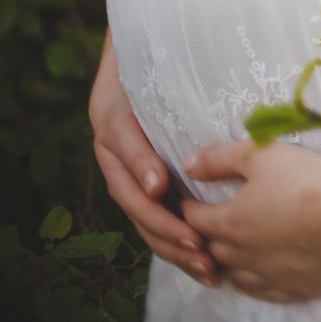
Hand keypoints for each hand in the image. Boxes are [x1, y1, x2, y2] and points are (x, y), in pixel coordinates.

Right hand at [89, 31, 217, 285]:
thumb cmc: (159, 62)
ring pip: (145, 218)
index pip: (123, 148)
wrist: (150, 56)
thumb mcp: (152, 72)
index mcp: (113, 124)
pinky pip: (159, 220)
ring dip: (174, 245)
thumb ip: (165, 91)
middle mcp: (116, 154)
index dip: (141, 167)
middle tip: (199, 245)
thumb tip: (172, 157)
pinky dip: (180, 242)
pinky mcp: (149, 187)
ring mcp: (130, 173)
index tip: (160, 187)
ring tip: (207, 265)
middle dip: (166, 226)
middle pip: (134, 198)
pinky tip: (205, 262)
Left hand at [181, 140, 320, 303]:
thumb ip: (219, 158)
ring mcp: (269, 276)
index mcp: (230, 223)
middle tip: (212, 226)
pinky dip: (255, 283)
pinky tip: (259, 276)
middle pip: (212, 250)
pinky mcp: (295, 289)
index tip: (192, 202)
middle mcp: (243, 256)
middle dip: (207, 237)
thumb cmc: (309, 179)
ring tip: (233, 252)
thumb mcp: (262, 155)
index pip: (195, 219)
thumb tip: (188, 166)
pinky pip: (265, 293)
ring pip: (235, 276)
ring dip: (229, 264)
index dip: (191, 209)